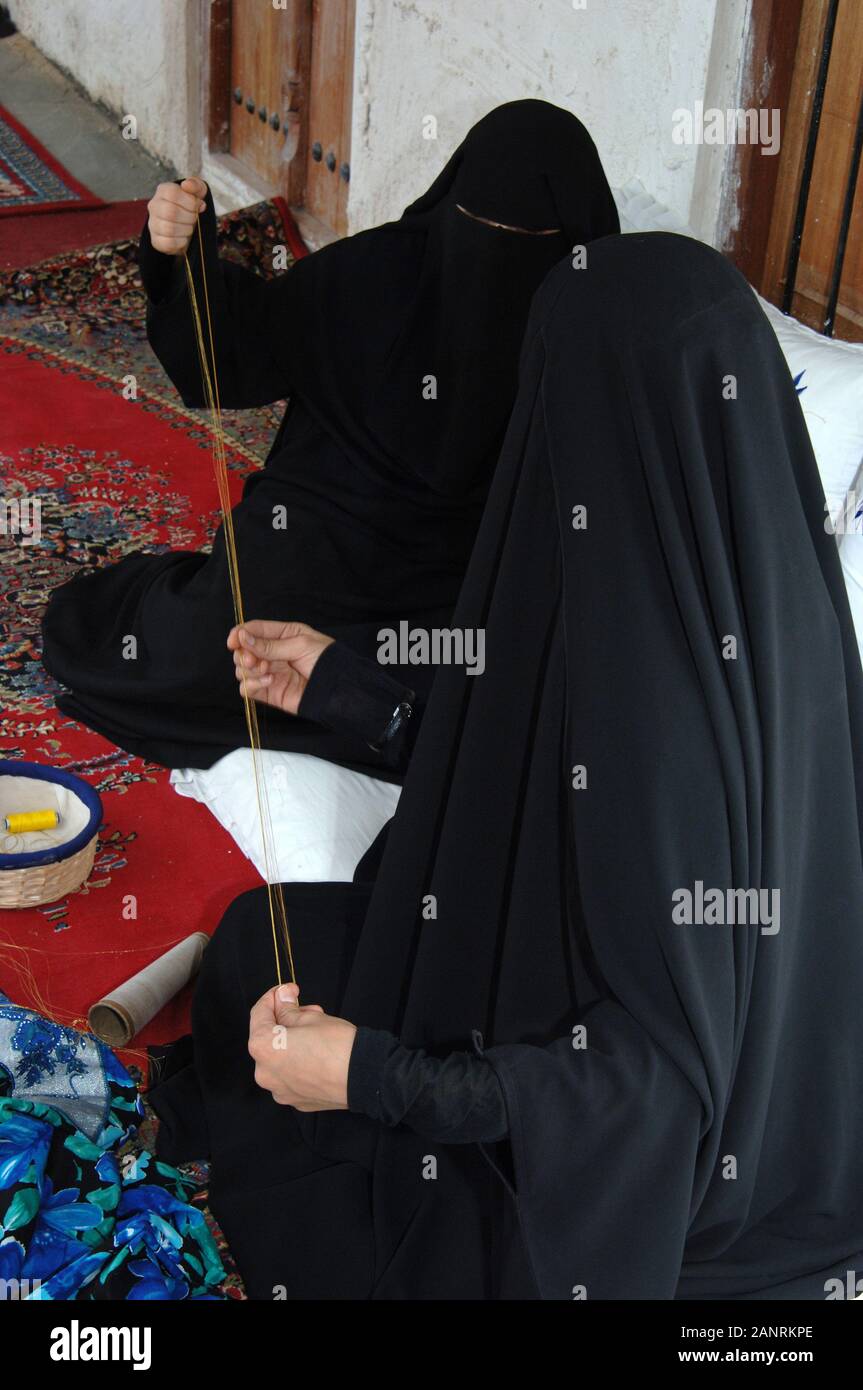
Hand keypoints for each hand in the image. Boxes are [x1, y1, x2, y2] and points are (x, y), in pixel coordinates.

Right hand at [147, 177, 207, 254]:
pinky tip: (183, 238)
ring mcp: (152, 224)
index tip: (199, 206)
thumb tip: (187, 185)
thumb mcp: (198, 193)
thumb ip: (196, 185)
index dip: (190, 202)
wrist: (188, 226)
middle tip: (195, 219)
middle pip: (170, 212)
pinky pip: (168, 243)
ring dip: (186, 230)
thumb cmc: (192, 207)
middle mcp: (154, 205)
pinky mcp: (155, 240)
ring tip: (189, 228)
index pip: (173, 193)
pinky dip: (181, 242)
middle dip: (190, 217)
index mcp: (163, 190)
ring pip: (168, 229)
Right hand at [227, 620, 335, 715]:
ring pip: (242, 670)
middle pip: (244, 650)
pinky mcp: (269, 692)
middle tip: (254, 660)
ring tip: (266, 670)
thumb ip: (270, 645)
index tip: (233, 641)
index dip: (240, 634)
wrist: (338, 689)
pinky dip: (252, 684)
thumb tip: (242, 638)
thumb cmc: (326, 661)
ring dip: (249, 670)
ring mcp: (270, 672)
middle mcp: (273, 653)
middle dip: (244, 654)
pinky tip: (269, 681)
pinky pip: (248, 688)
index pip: (253, 630)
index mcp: (283, 634)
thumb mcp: (300, 645)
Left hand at [248, 984, 355, 1111]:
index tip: (287, 990)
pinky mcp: (297, 1101)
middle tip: (303, 1008)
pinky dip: (298, 1062)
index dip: (274, 996)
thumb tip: (282, 998)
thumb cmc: (336, 1045)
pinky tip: (316, 1053)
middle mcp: (265, 1074)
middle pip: (267, 1039)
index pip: (258, 1014)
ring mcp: (281, 1090)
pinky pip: (291, 1076)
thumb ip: (288, 1008)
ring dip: (290, 1042)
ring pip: (279, 1059)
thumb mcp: (310, 1016)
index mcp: (263, 1048)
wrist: (363, 1075)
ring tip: (314, 1031)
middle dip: (283, 1021)